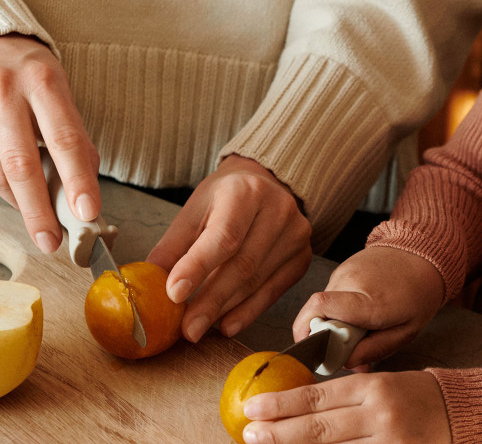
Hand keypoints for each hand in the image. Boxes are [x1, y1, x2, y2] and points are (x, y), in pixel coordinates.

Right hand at [0, 34, 99, 252]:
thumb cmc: (35, 75)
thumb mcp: (61, 94)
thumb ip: (72, 136)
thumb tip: (85, 186)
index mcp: (45, 84)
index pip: (65, 138)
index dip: (77, 178)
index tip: (88, 212)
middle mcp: (8, 93)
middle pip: (21, 162)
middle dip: (38, 208)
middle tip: (52, 241)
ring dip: (18, 201)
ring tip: (38, 218)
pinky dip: (1, 187)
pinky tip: (15, 195)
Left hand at [147, 154, 311, 341]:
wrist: (264, 184)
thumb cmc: (225, 198)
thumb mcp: (194, 210)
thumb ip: (173, 247)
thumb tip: (148, 285)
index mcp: (246, 190)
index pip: (225, 234)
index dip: (198, 266)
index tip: (174, 294)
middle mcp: (278, 209)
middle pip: (243, 263)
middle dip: (211, 300)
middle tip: (186, 328)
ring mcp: (296, 233)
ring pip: (258, 280)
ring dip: (226, 309)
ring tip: (199, 327)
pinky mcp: (302, 255)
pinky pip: (275, 291)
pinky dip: (249, 311)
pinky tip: (227, 324)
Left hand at [242, 370, 450, 443]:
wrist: (460, 415)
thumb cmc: (415, 397)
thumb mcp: (382, 385)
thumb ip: (346, 397)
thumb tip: (300, 407)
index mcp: (373, 387)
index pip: (318, 395)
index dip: (283, 403)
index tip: (253, 407)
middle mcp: (378, 415)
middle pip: (319, 427)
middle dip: (280, 432)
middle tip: (248, 433)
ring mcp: (388, 443)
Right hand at [294, 247, 443, 367]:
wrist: (422, 254)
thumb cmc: (419, 294)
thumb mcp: (406, 332)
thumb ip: (374, 349)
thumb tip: (344, 363)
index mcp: (369, 301)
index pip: (320, 308)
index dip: (308, 332)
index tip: (318, 354)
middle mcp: (350, 281)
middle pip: (318, 314)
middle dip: (325, 337)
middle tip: (349, 346)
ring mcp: (344, 271)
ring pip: (323, 307)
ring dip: (334, 322)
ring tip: (361, 325)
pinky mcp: (342, 268)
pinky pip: (331, 295)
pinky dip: (339, 309)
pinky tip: (361, 310)